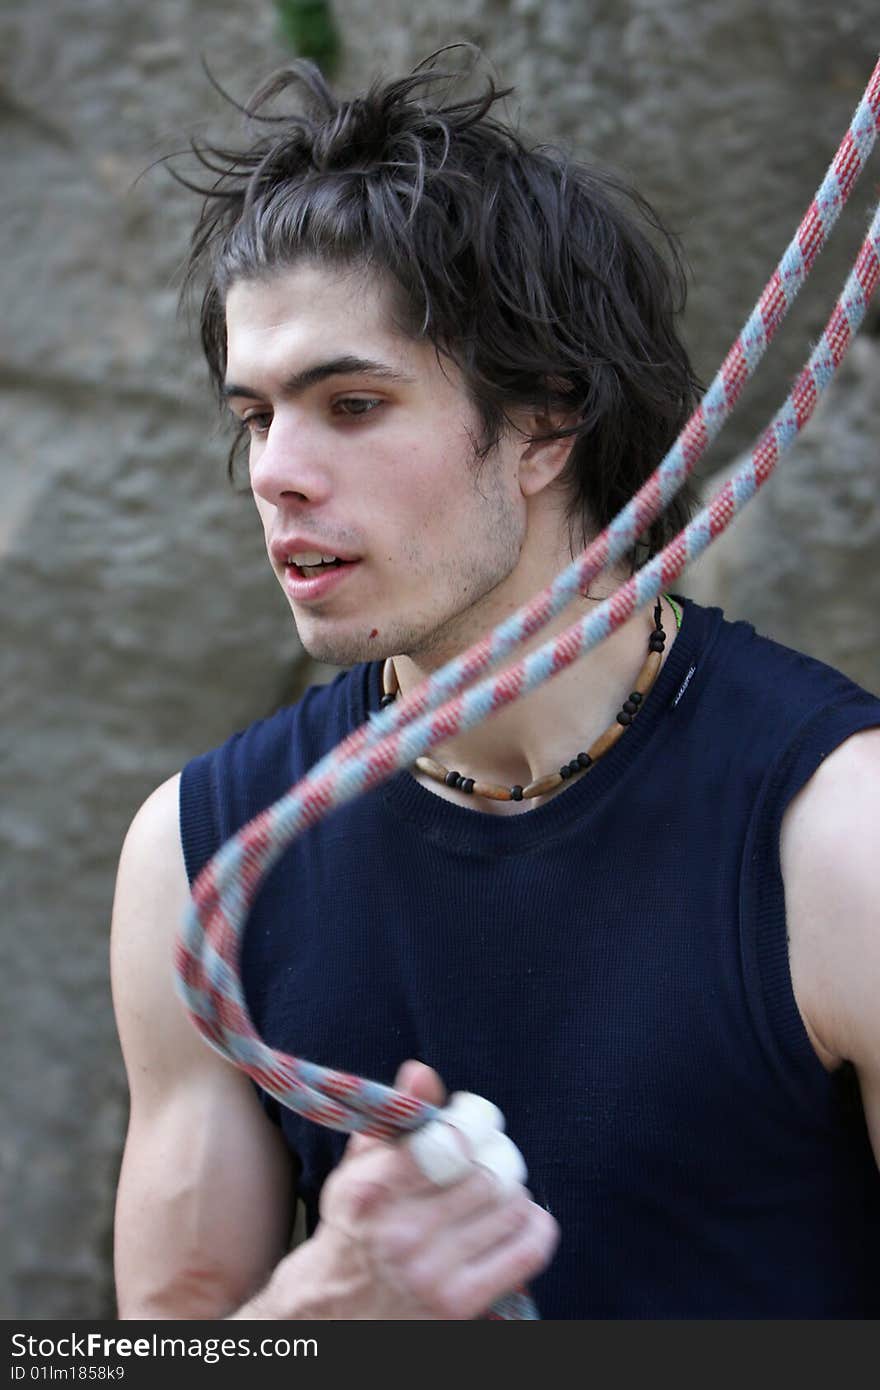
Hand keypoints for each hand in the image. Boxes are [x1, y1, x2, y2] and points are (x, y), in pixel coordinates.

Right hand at [267, 1060, 558, 1319]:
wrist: (337, 1309)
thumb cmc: (355, 1224)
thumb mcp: (360, 1167)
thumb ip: (395, 1117)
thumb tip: (422, 1072)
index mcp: (373, 1190)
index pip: (451, 1141)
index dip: (477, 1122)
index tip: (477, 1121)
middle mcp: (401, 1234)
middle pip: (489, 1174)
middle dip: (498, 1156)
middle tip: (491, 1155)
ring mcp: (432, 1274)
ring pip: (512, 1207)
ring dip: (514, 1191)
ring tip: (497, 1189)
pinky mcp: (459, 1305)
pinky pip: (527, 1249)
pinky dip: (534, 1226)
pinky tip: (517, 1218)